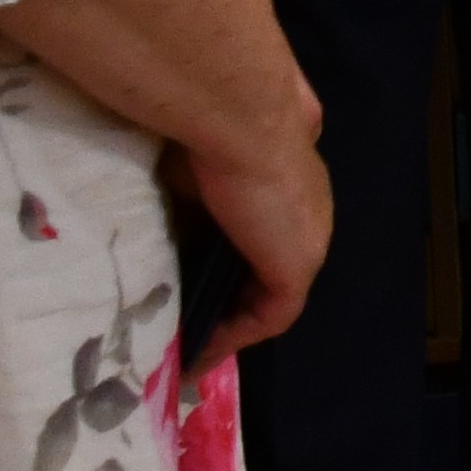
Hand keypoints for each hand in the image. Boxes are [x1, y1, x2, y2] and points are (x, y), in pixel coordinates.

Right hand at [173, 118, 332, 352]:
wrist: (238, 114)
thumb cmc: (209, 125)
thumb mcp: (194, 164)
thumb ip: (192, 192)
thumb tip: (163, 209)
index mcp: (288, 181)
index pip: (263, 229)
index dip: (232, 259)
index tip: (192, 281)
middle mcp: (307, 211)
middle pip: (267, 266)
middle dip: (229, 296)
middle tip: (184, 322)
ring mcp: (308, 238)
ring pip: (269, 293)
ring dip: (230, 322)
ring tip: (188, 346)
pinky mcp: (299, 265)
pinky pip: (270, 315)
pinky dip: (235, 337)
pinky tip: (199, 355)